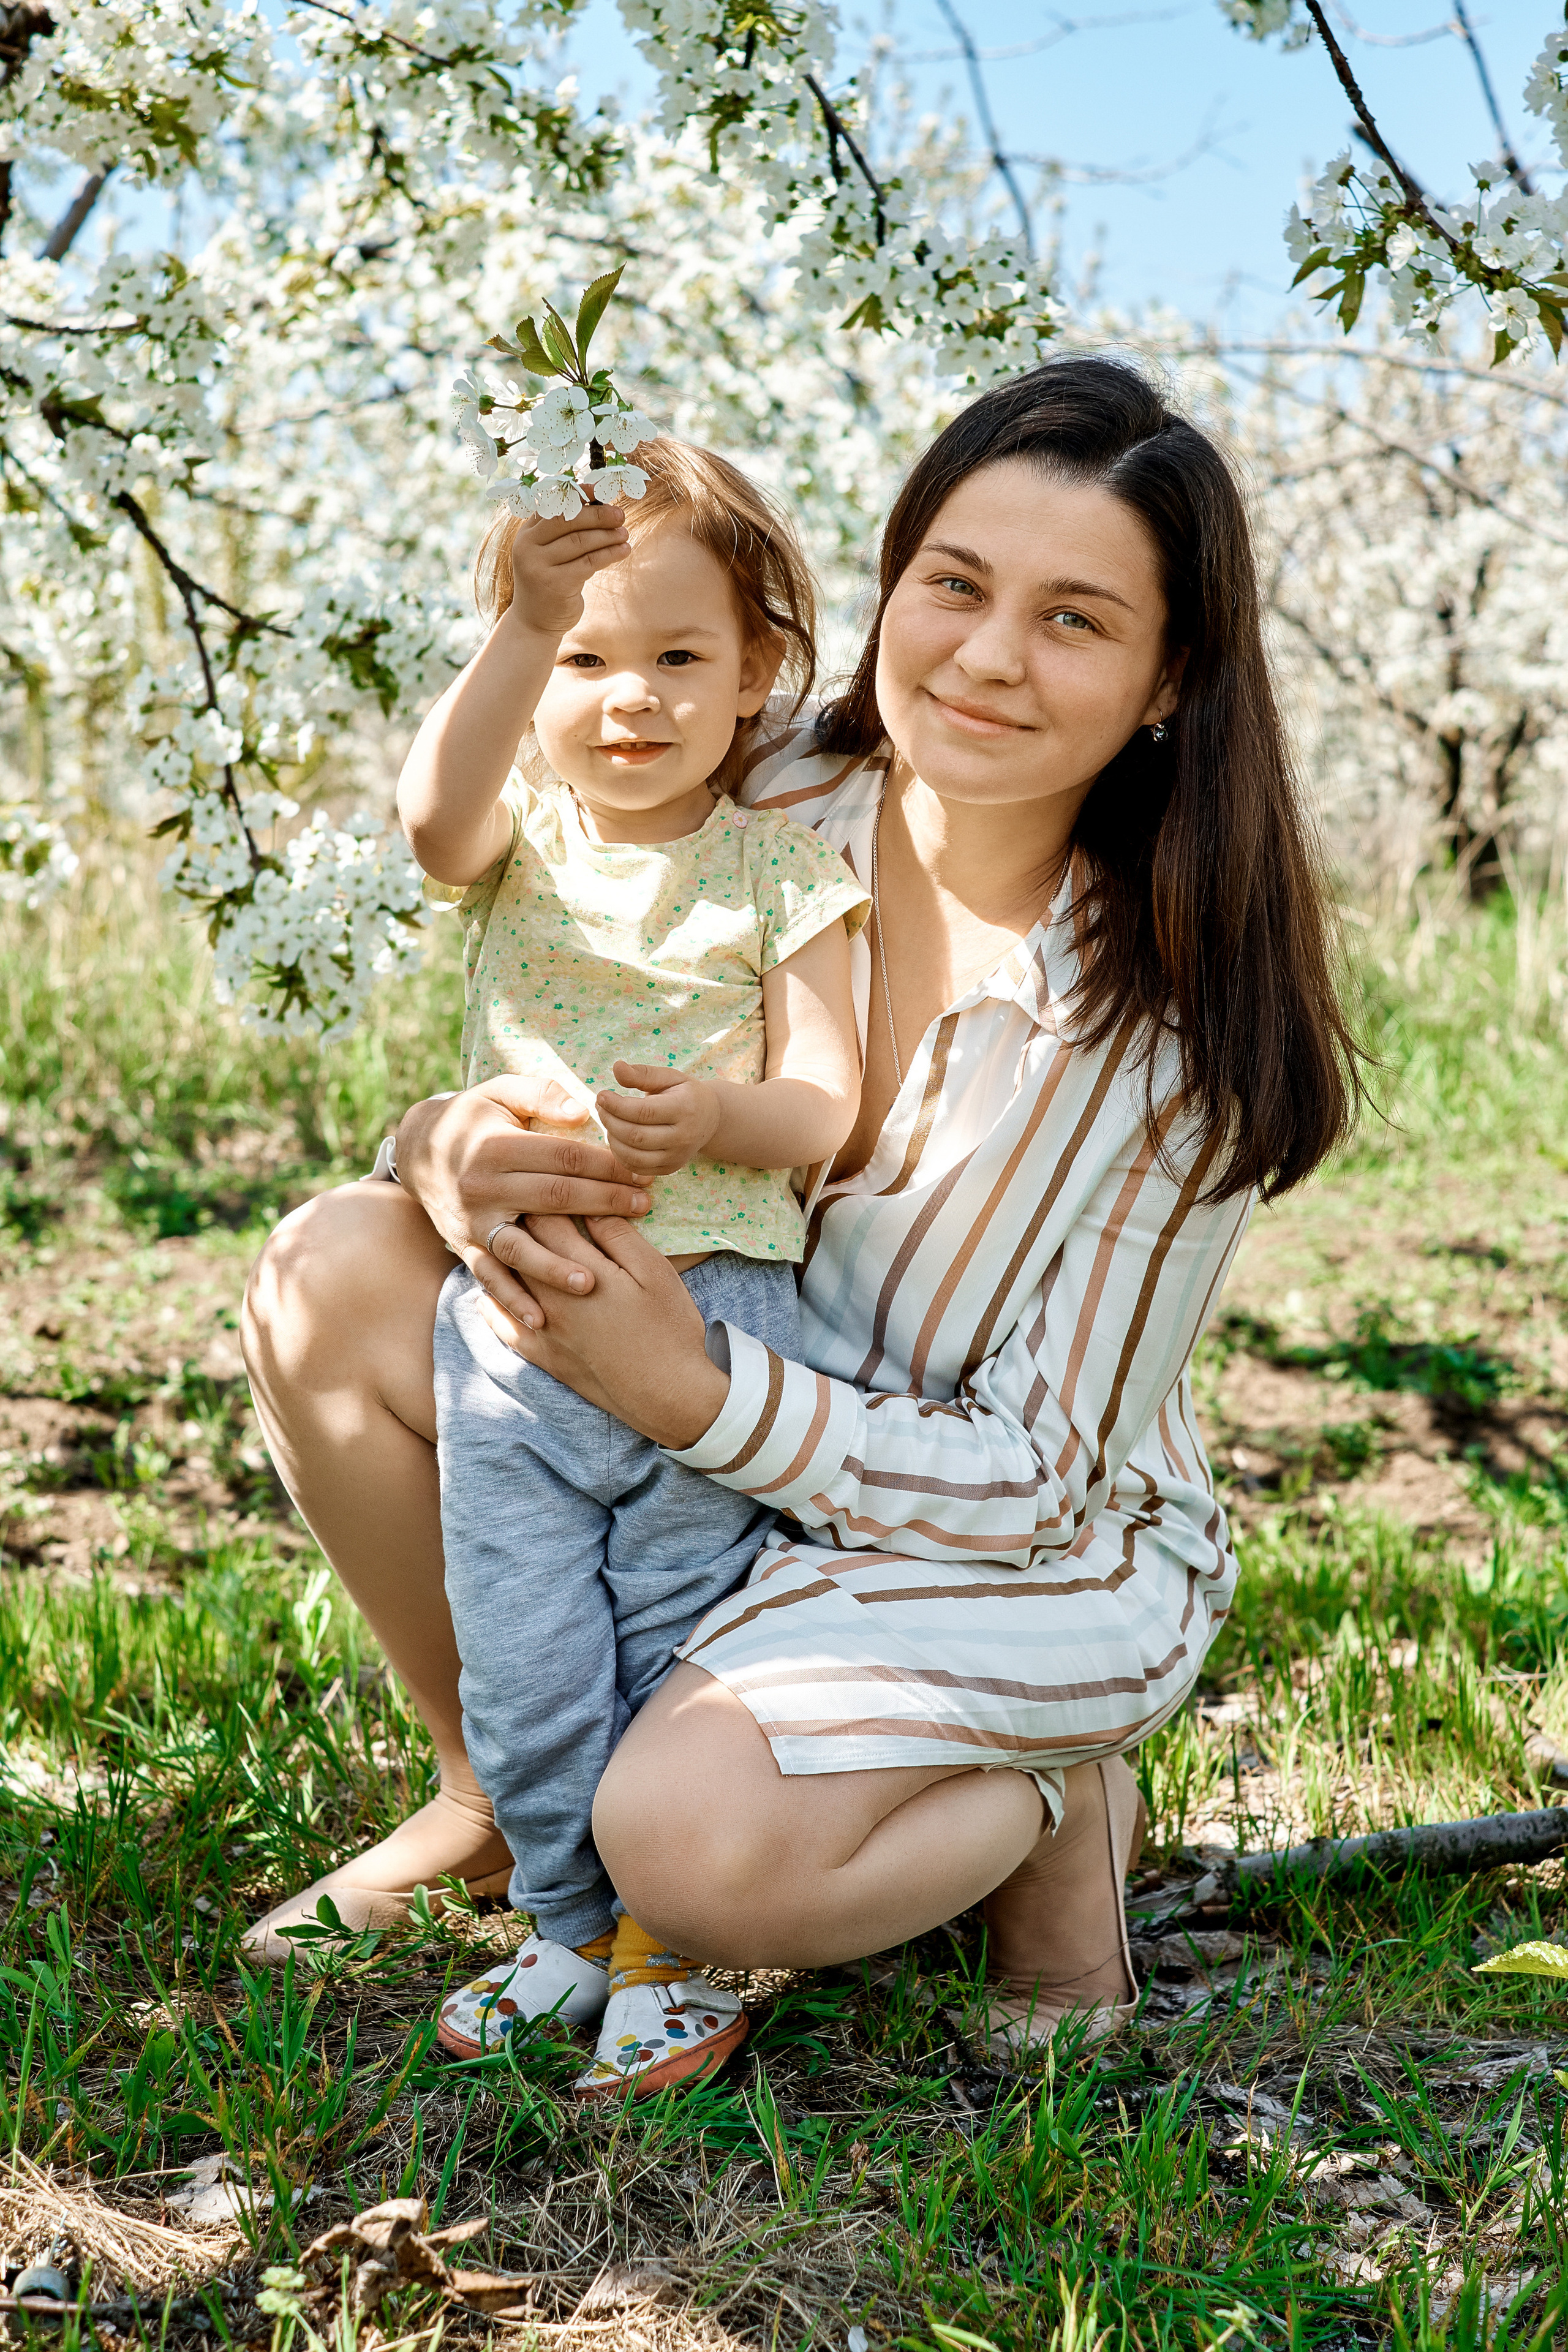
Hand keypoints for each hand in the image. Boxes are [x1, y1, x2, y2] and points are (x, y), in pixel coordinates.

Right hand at [394, 1078, 651, 1321]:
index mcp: (496, 1146)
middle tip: (644, 1209)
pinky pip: (490, 1276)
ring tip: (590, 1282)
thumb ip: (541, 1094)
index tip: (642, 1173)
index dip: (607, 1165)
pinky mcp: (464, 1246)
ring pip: (519, 1247)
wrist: (418, 1150)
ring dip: (555, 1267)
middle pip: (553, 1199)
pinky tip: (540, 1320)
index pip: (564, 1158)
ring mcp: (472, 1221)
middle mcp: (482, 1186)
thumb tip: (582, 1111)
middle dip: (604, 1204)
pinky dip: (512, 1300)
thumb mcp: (501, 1091)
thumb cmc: (473, 1118)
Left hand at [472, 1215, 730, 1448]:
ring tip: (501, 1234)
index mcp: (580, 1270)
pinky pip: (503, 1327)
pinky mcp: (543, 1357)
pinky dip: (493, 1306)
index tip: (541, 1175)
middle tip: (515, 1194)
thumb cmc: (669, 1327)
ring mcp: (543, 1330)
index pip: (547, 1218)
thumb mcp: (653, 1272)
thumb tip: (588, 1204)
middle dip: (519, 1217)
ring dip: (501, 1255)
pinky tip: (489, 1293)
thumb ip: (617, 1236)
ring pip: (504, 1282)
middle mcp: (550, 1298)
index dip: (543, 1191)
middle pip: (520, 1245)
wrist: (668, 1393)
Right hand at [504, 497, 628, 641]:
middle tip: (620, 514)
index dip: (578, 494)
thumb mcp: (549, 553)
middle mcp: (528, 546)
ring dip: (607, 535)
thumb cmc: (548, 581)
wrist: (534, 622)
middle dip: (598, 515)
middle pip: (568, 520)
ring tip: (625, 533)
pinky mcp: (555, 584)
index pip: (553, 504)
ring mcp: (539, 565)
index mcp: (527, 532)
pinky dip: (609, 554)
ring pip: (581, 541)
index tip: (601, 489)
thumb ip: (565, 532)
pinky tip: (624, 550)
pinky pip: (589, 563)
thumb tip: (601, 506)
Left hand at [597, 1062, 719, 1177]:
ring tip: (609, 1120)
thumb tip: (616, 1067)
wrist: (710, 1120)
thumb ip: (642, 1073)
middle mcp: (683, 1137)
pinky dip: (620, 1154)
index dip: (617, 1105)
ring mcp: (676, 1157)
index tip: (601, 1095)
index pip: (643, 1112)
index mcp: (684, 1109)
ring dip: (612, 1138)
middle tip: (601, 1106)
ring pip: (633, 1156)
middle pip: (635, 1136)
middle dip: (610, 1121)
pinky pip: (636, 1168)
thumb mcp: (669, 1077)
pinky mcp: (669, 1169)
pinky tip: (617, 1137)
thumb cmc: (685, 1094)